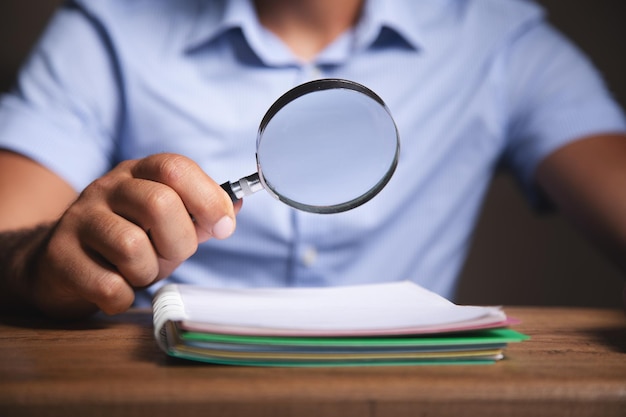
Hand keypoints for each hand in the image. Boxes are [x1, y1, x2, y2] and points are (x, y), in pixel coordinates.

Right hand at [31, 153, 239, 317]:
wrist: (59, 263)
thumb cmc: (125, 240)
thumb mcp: (166, 223)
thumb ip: (200, 214)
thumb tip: (235, 206)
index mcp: (139, 173)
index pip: (176, 167)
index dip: (208, 198)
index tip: (223, 228)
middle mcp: (107, 188)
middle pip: (160, 204)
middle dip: (178, 242)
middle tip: (168, 254)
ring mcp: (79, 219)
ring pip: (133, 247)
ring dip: (147, 271)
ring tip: (136, 271)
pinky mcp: (60, 256)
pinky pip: (109, 286)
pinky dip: (123, 297)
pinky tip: (116, 289)